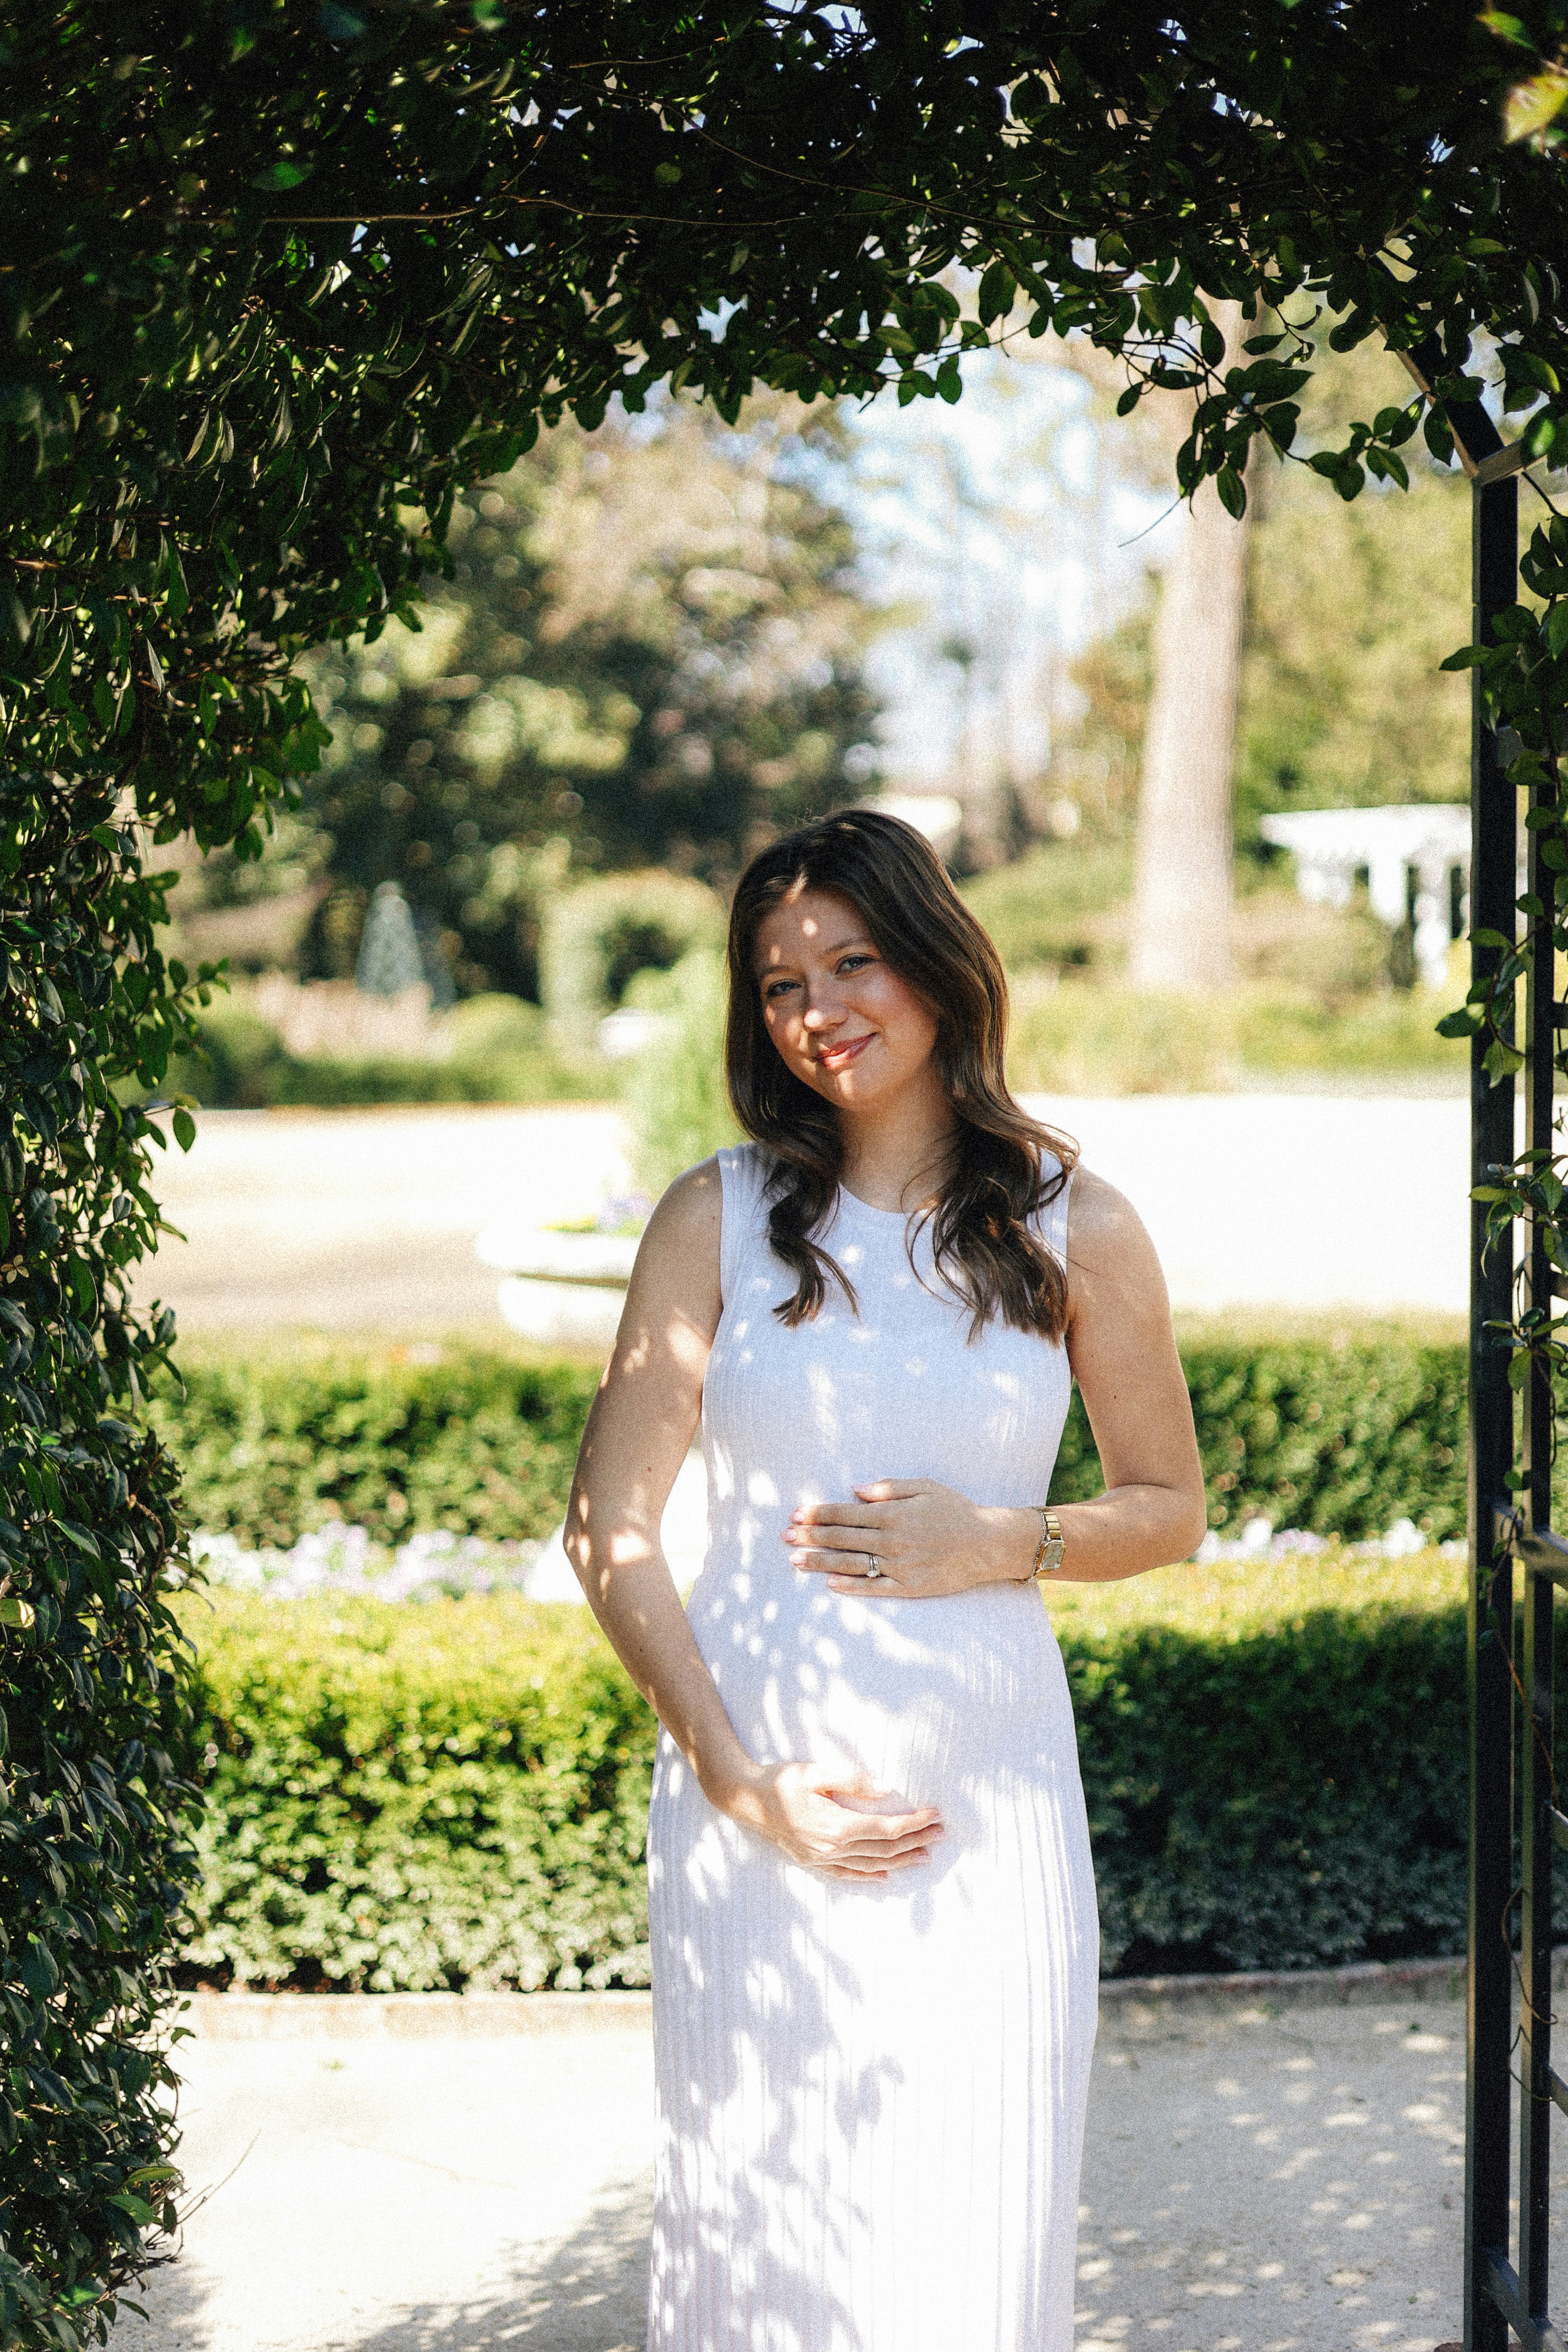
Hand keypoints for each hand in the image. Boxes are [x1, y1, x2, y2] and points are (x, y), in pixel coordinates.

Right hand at [719, 1759, 943, 1880]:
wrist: (746, 1799)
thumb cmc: (781, 1780)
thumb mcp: (815, 1773)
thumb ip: (851, 1781)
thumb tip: (884, 1790)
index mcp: (836, 1826)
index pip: (886, 1828)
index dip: (914, 1823)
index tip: (935, 1815)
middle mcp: (832, 1848)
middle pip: (884, 1849)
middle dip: (916, 1840)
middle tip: (941, 1832)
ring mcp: (821, 1859)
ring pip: (870, 1864)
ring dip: (901, 1859)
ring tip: (925, 1853)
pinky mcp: (812, 1862)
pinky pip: (847, 1874)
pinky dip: (869, 1876)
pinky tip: (886, 1875)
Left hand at [784, 1479, 1036, 1597]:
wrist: (987, 1543)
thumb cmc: (956, 1510)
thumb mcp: (924, 1486)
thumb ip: (887, 1488)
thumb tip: (854, 1489)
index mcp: (892, 1514)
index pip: (845, 1513)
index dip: (818, 1514)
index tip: (796, 1514)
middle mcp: (891, 1540)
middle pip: (841, 1538)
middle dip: (809, 1536)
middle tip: (783, 1537)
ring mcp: (898, 1566)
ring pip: (850, 1563)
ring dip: (820, 1562)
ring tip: (794, 1561)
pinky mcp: (908, 1587)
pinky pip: (873, 1588)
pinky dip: (850, 1586)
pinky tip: (829, 1584)